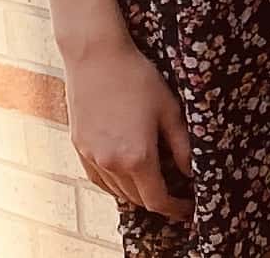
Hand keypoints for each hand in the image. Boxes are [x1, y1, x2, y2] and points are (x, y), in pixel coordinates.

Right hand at [66, 39, 191, 221]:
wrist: (96, 58)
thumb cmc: (137, 78)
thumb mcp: (169, 109)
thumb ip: (181, 145)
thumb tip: (190, 171)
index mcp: (136, 157)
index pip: (157, 199)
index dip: (176, 209)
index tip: (189, 210)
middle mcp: (110, 164)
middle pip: (137, 198)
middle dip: (159, 201)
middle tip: (178, 195)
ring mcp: (91, 158)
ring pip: (117, 192)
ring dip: (138, 193)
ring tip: (157, 183)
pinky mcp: (79, 149)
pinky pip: (100, 179)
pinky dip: (116, 184)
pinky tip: (128, 173)